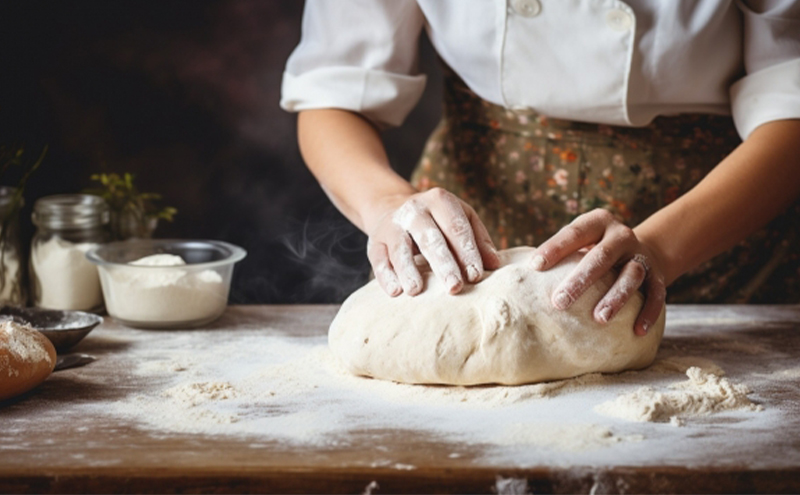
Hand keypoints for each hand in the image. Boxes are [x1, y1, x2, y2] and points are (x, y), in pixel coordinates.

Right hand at [365, 188, 501, 296]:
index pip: (456, 227)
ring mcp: (392, 225)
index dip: (466, 252)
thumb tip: (494, 265)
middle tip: (454, 287)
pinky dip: (386, 275)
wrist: (392, 208)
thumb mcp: (461, 218)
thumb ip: (479, 239)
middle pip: (430, 238)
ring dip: (408, 269)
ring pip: (401, 248)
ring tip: (416, 290)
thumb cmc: (437, 220)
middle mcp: (415, 210)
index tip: (475, 276)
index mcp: (440, 201)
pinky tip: (395, 291)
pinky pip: (379, 258)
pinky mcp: (375, 242)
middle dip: (443, 264)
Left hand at [531, 209, 665, 335]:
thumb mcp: (580, 242)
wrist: (645, 250)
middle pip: (601, 257)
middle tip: (559, 302)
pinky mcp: (659, 275)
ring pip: (631, 275)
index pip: (574, 233)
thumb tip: (511, 270)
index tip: (534, 267)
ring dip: (616, 297)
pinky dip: (648, 312)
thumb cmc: (595, 250)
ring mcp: (642, 256)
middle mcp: (622, 236)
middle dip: (580, 280)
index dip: (555, 248)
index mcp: (598, 222)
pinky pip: (657, 294)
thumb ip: (557, 253)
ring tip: (599, 318)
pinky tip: (637, 331)